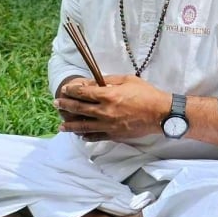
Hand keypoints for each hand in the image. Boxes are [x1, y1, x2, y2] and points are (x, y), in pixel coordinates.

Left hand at [54, 75, 168, 142]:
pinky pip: (96, 136)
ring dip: (71, 125)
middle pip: (80, 109)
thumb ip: (109, 81)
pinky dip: (86, 135)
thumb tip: (94, 83)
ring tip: (61, 125)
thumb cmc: (146, 93)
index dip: (72, 90)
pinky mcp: (114, 135)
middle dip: (66, 105)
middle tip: (56, 104)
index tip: (65, 89)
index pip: (84, 93)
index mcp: (109, 96)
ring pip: (84, 126)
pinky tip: (79, 134)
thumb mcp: (128, 80)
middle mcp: (106, 112)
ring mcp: (109, 125)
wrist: (160, 114)